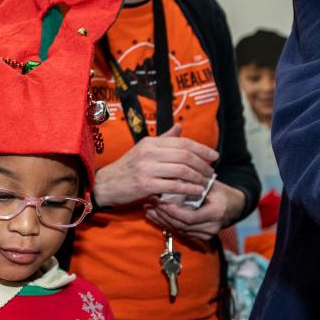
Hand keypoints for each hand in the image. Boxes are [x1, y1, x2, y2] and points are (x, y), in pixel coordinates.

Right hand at [93, 124, 216, 207]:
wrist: (104, 185)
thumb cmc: (126, 169)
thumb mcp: (142, 150)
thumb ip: (163, 140)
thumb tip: (179, 127)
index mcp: (150, 143)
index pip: (182, 142)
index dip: (202, 149)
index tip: (214, 156)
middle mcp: (149, 153)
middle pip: (185, 155)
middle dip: (203, 164)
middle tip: (211, 172)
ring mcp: (146, 169)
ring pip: (182, 170)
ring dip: (198, 177)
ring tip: (205, 183)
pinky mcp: (145, 185)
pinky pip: (174, 185)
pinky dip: (188, 189)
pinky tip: (196, 192)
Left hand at [146, 180, 246, 241]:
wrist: (234, 206)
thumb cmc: (221, 192)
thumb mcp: (210, 185)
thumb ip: (194, 184)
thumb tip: (171, 178)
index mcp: (216, 213)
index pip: (190, 217)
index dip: (172, 211)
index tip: (160, 202)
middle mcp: (211, 227)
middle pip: (181, 225)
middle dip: (163, 215)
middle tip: (150, 203)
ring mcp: (206, 234)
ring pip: (178, 230)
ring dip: (161, 220)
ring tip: (148, 209)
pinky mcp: (199, 237)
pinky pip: (180, 232)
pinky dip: (166, 224)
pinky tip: (155, 216)